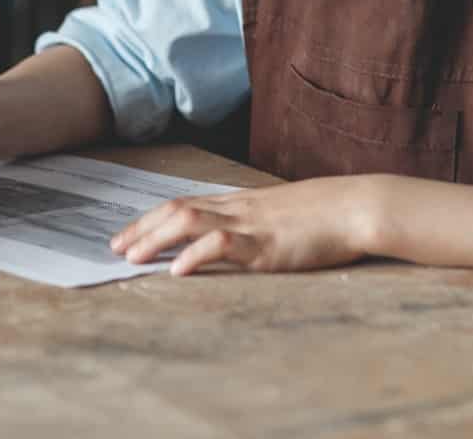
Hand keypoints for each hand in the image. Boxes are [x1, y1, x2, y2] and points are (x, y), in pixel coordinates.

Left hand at [109, 177, 380, 276]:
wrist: (357, 206)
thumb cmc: (322, 214)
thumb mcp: (277, 215)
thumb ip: (249, 223)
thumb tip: (224, 239)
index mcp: (238, 202)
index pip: (181, 203)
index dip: (149, 219)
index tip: (124, 235)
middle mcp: (237, 208)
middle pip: (176, 210)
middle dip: (142, 229)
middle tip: (115, 249)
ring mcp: (250, 225)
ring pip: (190, 221)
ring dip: (157, 239)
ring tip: (133, 257)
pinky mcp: (267, 245)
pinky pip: (224, 245)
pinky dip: (196, 255)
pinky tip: (178, 270)